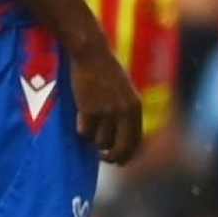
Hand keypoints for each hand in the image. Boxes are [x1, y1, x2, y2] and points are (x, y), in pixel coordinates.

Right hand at [69, 39, 144, 163]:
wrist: (91, 55)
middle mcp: (125, 112)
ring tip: (90, 123)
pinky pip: (85, 132)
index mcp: (136, 107)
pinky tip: (82, 116)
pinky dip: (82, 129)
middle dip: (111, 157)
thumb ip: (125, 112)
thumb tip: (119, 138)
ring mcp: (107, 112)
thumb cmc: (106, 71)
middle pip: (120, 148)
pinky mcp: (89, 111)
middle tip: (103, 157)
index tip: (119, 161)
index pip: (136, 141)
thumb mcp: (125, 92)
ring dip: (94, 138)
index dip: (127, 155)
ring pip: (100, 141)